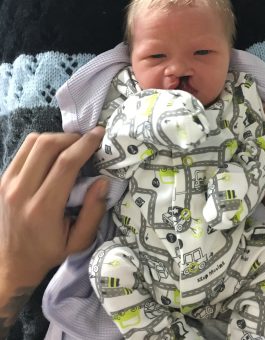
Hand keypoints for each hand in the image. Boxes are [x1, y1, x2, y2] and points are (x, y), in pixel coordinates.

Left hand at [0, 127, 107, 288]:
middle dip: (72, 137)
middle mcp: (21, 191)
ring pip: (33, 142)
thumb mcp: (79, 241)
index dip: (85, 144)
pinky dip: (43, 144)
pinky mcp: (2, 179)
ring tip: (72, 146)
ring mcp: (7, 183)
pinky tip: (55, 154)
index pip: (65, 164)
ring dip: (57, 138)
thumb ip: (93, 211)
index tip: (99, 134)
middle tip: (87, 141)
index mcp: (43, 208)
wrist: (11, 262)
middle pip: (47, 145)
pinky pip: (24, 150)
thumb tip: (103, 181)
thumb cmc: (49, 252)